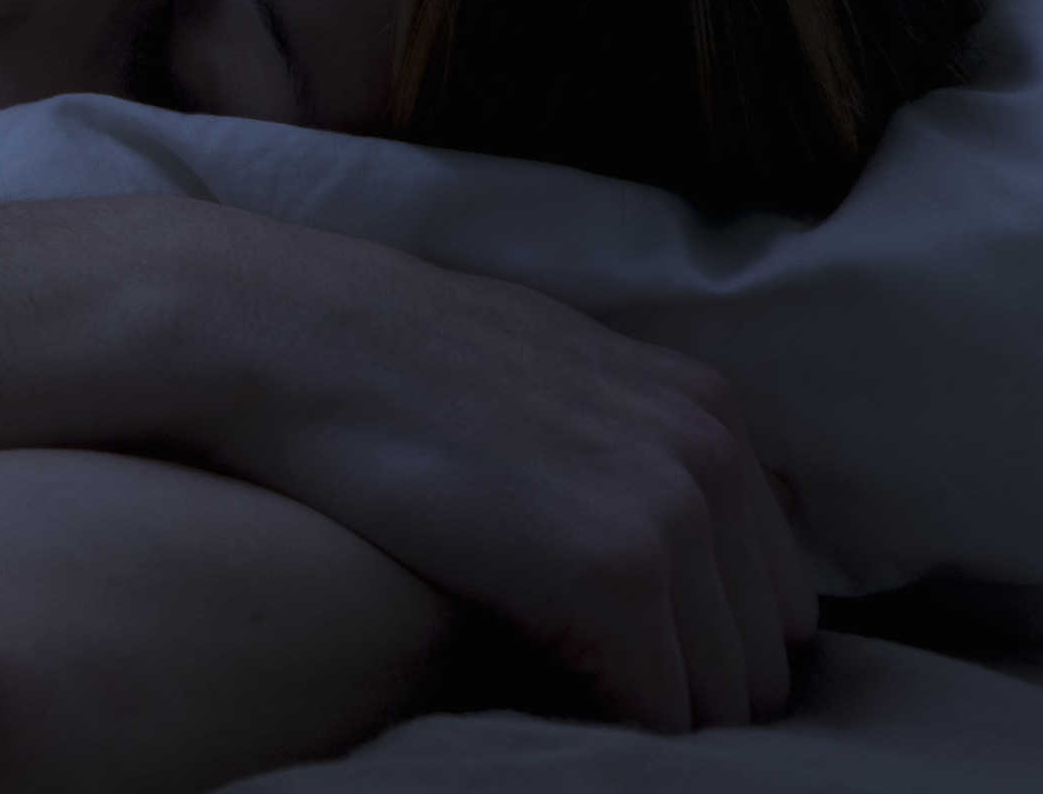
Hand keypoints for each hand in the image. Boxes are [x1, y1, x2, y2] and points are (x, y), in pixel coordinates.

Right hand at [175, 210, 810, 732]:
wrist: (282, 334)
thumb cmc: (384, 353)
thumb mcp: (541, 361)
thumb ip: (632, 427)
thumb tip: (706, 498)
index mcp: (704, 410)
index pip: (775, 594)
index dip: (705, 639)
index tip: (623, 653)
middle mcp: (709, 459)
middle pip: (762, 656)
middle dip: (687, 684)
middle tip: (579, 680)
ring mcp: (667, 515)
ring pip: (718, 699)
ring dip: (644, 707)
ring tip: (547, 683)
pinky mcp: (611, 577)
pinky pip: (654, 713)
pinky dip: (600, 723)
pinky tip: (523, 686)